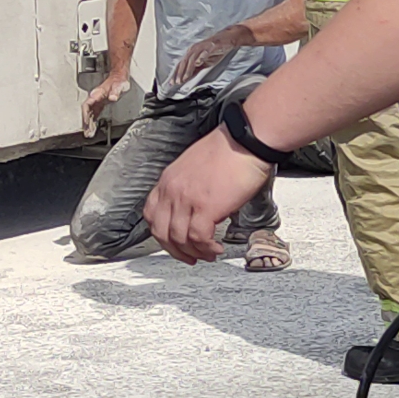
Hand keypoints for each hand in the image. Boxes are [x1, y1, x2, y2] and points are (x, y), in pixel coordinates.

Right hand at [80, 70, 129, 136]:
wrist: (119, 78)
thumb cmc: (119, 81)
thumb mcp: (119, 86)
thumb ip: (115, 92)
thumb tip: (112, 98)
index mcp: (97, 94)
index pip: (87, 105)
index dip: (85, 115)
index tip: (86, 123)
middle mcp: (95, 98)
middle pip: (86, 112)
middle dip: (86, 122)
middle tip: (87, 133)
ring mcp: (96, 101)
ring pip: (89, 114)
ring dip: (88, 123)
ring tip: (88, 133)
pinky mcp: (100, 104)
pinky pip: (94, 114)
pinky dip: (93, 121)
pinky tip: (92, 127)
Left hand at [146, 130, 274, 262]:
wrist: (247, 140)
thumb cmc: (231, 149)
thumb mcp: (197, 166)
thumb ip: (189, 187)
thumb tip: (197, 208)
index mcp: (169, 179)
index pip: (151, 214)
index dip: (162, 234)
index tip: (174, 242)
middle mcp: (172, 190)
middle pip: (161, 231)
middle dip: (175, 250)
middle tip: (190, 257)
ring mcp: (186, 199)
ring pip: (179, 239)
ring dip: (194, 252)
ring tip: (208, 254)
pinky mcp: (205, 207)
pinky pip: (199, 238)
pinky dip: (207, 248)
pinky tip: (216, 248)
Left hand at [173, 31, 243, 86]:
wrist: (227, 39)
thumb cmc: (215, 50)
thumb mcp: (205, 63)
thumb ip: (196, 69)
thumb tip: (188, 78)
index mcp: (192, 52)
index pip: (182, 64)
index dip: (177, 73)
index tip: (173, 82)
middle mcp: (195, 49)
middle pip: (185, 61)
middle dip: (180, 72)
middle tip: (178, 82)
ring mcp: (202, 47)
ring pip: (193, 58)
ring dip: (188, 69)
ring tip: (186, 77)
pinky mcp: (211, 46)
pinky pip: (205, 52)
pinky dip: (201, 57)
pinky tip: (199, 63)